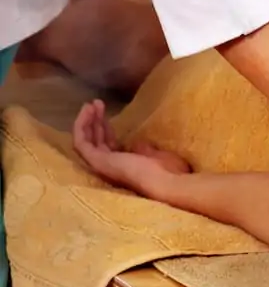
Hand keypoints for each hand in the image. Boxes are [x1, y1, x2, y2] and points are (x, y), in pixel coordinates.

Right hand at [72, 100, 190, 196]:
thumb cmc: (170, 172)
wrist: (169, 182)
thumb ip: (145, 150)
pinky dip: (81, 125)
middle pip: (97, 142)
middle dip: (95, 122)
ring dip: (87, 120)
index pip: (110, 146)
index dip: (106, 130)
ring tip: (91, 103)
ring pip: (87, 141)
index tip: (106, 115)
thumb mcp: (158, 156)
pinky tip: (86, 110)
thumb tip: (138, 143)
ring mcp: (102, 165)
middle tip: (96, 104)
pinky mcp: (97, 161)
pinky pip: (81, 142)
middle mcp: (111, 167)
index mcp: (126, 166)